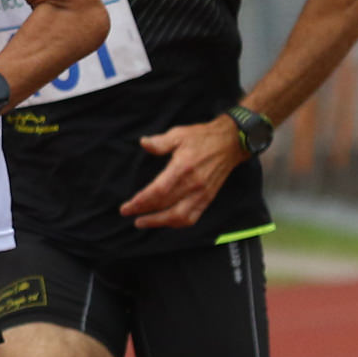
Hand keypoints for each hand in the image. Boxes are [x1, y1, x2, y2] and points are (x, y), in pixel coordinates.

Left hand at [120, 115, 247, 228]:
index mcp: (183, 168)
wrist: (230, 143)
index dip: (141, 202)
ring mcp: (202, 194)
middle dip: (144, 213)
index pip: (159, 192)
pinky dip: (177, 223)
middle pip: (165, 206)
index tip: (127, 207)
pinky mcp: (208, 198)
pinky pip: (192, 217)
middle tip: (128, 213)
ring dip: (159, 222)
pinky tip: (165, 222)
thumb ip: (160, 142)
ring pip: (179, 217)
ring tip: (143, 222)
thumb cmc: (202, 137)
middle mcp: (193, 184)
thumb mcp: (179, 133)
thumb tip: (144, 143)